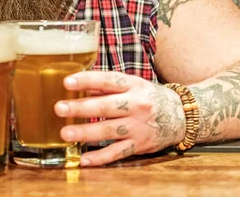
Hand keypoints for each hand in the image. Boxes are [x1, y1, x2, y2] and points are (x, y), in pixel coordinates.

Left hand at [54, 72, 185, 166]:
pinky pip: (118, 153)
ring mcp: (138, 127)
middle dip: (81, 108)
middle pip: (107, 106)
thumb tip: (78, 84)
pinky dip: (100, 157)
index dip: (87, 80)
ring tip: (65, 134)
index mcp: (133, 86)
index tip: (67, 82)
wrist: (180, 115)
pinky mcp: (140, 145)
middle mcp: (137, 105)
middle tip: (59, 108)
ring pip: (109, 131)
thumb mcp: (132, 84)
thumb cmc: (148, 97)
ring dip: (86, 133)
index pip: (108, 81)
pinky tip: (84, 159)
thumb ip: (106, 85)